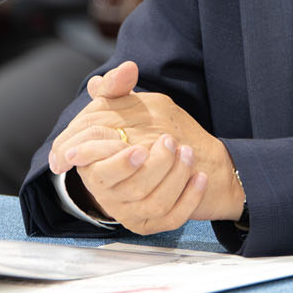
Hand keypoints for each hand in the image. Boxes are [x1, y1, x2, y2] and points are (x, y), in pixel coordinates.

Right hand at [49, 61, 245, 232]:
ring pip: (153, 204)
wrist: (159, 159)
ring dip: (175, 178)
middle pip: (130, 188)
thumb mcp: (121, 104)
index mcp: (93, 165)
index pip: (98, 171)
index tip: (140, 150)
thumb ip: (116, 86)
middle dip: (156, 167)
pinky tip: (199, 178)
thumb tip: (127, 69)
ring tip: (188, 153)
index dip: (119, 164)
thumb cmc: (134, 129)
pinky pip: (171, 218)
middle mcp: (106, 192)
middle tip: (171, 142)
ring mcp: (129, 211)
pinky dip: (189, 199)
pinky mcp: (150, 224)